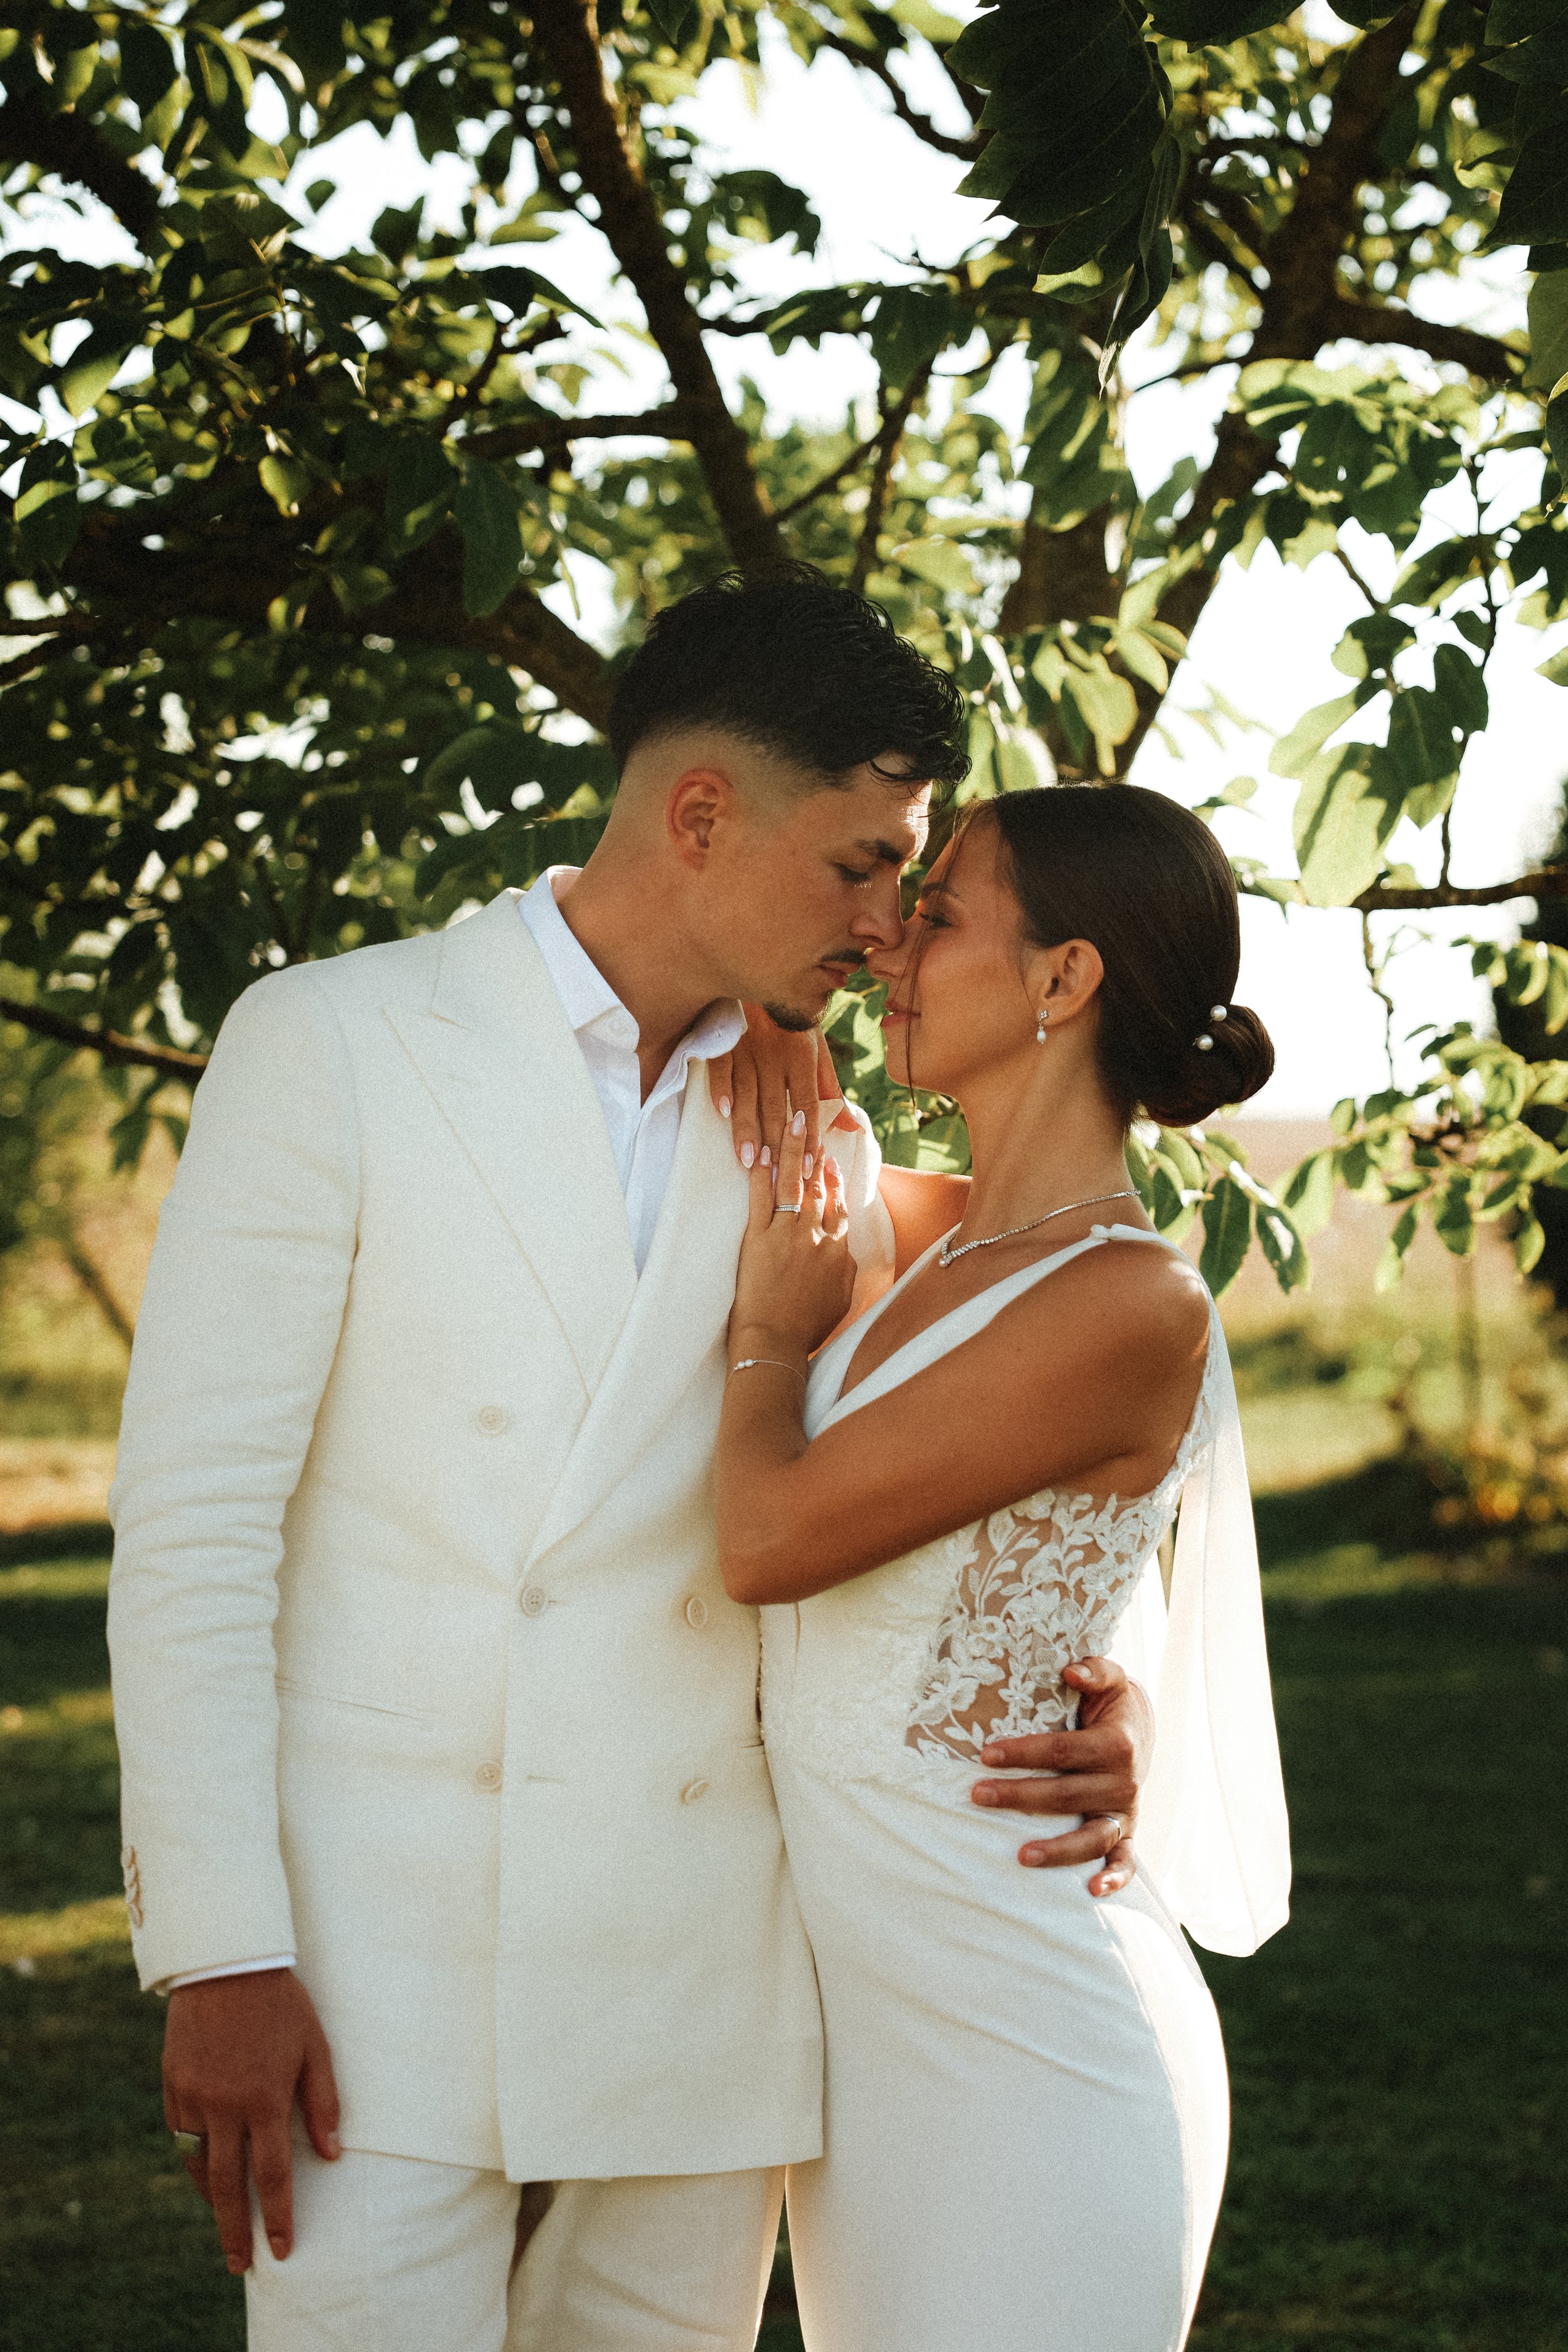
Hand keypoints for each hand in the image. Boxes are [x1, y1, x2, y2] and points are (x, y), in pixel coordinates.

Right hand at [163, 1967, 340, 2272]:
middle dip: (235, 2230)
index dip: (278, 2217)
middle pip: (227, 2185)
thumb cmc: (281, 2004)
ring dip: (211, 2200)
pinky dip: (193, 2159)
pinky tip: (205, 2172)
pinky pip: (180, 2135)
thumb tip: (332, 2154)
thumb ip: (323, 2103)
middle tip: (241, 2264)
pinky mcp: (173, 2085)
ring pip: (198, 2165)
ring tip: (225, 2223)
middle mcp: (225, 2105)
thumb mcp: (314, 2047)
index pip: (271, 2175)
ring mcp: (193, 2096)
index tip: (282, 2249)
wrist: (227, 1963)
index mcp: (264, 2098)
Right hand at [708, 1008, 858, 1171]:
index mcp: (803, 1057)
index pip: (808, 1103)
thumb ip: (830, 1090)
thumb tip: (853, 1127)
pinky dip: (721, 1089)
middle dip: (777, 1143)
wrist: (761, 978)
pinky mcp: (723, 1043)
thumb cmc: (791, 1023)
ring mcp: (748, 1049)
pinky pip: (721, 1068)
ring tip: (749, 1160)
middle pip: (777, 1106)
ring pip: (749, 1093)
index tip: (809, 1168)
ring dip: (748, 1127)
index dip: (810, 1135)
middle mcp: (777, 1055)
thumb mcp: (816, 1050)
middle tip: (776, 1176)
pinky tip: (722, 1112)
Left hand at [731, 1110, 855, 1361]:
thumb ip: (845, 1274)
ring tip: (794, 1122)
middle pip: (818, 1189)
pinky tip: (763, 1150)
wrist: (775, 1342)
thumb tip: (845, 1256)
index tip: (831, 1165)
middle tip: (813, 1128)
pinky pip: (761, 1196)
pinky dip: (762, 1172)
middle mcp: (816, 1237)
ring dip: (795, 1150)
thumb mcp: (840, 1302)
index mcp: (837, 1253)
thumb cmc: (805, 1330)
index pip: (839, 1210)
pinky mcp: (759, 1237)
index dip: (835, 1184)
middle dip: (816, 1156)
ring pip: (794, 1184)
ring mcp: (787, 1234)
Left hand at [969, 1658, 1152, 1896]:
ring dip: (1057, 1849)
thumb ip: (1094, 1670)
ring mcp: (1125, 1812)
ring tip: (1020, 1855)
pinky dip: (1114, 1879)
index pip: (1062, 1751)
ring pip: (1092, 1837)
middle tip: (976, 1795)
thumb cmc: (1110, 1702)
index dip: (1023, 1753)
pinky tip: (1091, 1891)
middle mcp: (1123, 1782)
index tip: (985, 1754)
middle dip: (1019, 1796)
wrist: (1139, 1729)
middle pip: (1066, 1795)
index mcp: (1116, 1744)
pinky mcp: (1128, 1833)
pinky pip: (1126, 1861)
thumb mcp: (1110, 1678)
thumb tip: (1070, 1670)